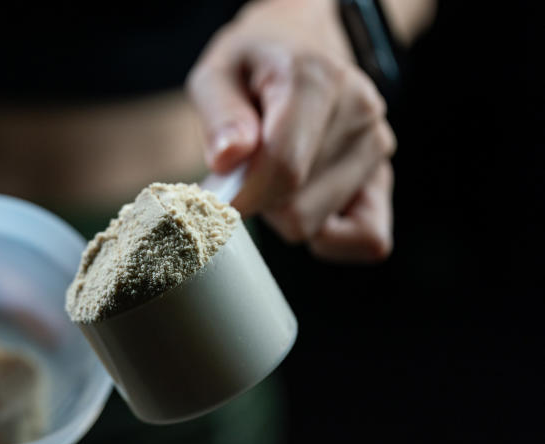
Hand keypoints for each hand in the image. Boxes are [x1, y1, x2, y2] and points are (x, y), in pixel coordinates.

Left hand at [188, 0, 395, 261]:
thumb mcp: (217, 73)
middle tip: (247, 168)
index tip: (216, 197)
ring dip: (283, 211)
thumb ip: (220, 116)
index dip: (242, 197)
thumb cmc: (252, 67)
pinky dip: (329, 237)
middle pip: (296, 209)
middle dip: (259, 201)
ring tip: (276, 169)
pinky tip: (303, 204)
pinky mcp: (384, 176)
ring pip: (316, 225)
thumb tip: (228, 159)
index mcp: (315, 79)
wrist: (298, 46)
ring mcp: (377, 145)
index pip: (283, 169)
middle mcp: (359, 111)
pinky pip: (368, 239)